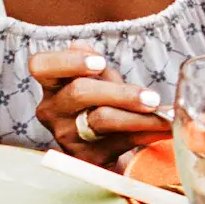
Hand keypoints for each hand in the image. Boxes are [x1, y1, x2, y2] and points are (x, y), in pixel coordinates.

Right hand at [30, 48, 171, 165]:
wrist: (102, 148)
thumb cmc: (98, 103)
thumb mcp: (95, 80)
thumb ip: (92, 64)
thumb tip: (80, 46)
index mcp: (51, 84)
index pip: (41, 66)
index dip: (68, 61)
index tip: (100, 63)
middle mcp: (53, 110)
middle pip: (79, 93)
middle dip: (120, 93)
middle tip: (150, 97)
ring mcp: (68, 136)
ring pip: (102, 120)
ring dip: (138, 116)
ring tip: (162, 113)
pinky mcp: (87, 157)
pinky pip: (120, 141)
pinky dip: (146, 132)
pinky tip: (163, 128)